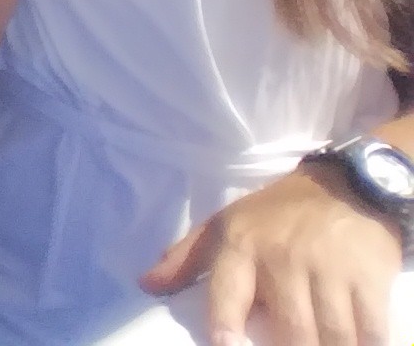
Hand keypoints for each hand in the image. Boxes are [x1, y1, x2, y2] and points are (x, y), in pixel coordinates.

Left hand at [144, 154, 404, 345]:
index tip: (224, 344)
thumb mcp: (225, 225)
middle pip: (290, 327)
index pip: (228, 291)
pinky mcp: (368, 278)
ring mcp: (328, 270)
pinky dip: (368, 344)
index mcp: (241, 246)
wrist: (345, 187)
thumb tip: (145, 286)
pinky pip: (371, 329)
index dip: (226, 323)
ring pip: (332, 335)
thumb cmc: (277, 214)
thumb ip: (186, 259)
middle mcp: (283, 259)